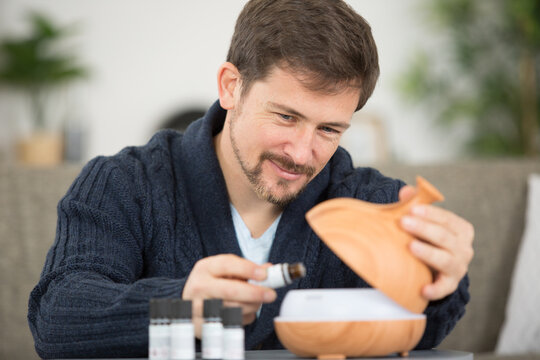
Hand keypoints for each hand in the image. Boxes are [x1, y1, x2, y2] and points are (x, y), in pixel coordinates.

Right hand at [182, 254, 276, 337]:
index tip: (264, 274)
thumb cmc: (211, 282)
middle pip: (231, 290)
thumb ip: (245, 268)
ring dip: (253, 306)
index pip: (227, 265)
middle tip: (271, 294)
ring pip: (234, 309)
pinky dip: (245, 317)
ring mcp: (199, 307)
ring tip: (257, 301)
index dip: (248, 269)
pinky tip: (244, 311)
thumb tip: (269, 270)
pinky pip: (232, 323)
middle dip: (255, 293)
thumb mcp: (223, 269)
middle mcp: (199, 286)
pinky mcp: (203, 326)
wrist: (187, 301)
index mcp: (205, 268)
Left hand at [398, 186, 473, 300]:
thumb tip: (406, 191)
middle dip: (424, 228)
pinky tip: (423, 289)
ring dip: (428, 253)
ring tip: (411, 246)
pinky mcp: (449, 284)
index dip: (431, 213)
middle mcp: (464, 249)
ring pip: (446, 260)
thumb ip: (414, 203)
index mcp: (461, 229)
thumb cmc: (426, 236)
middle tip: (404, 222)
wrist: (433, 265)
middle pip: (446, 237)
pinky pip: (444, 288)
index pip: (448, 219)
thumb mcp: (422, 219)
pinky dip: (435, 289)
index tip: (412, 208)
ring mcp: (459, 267)